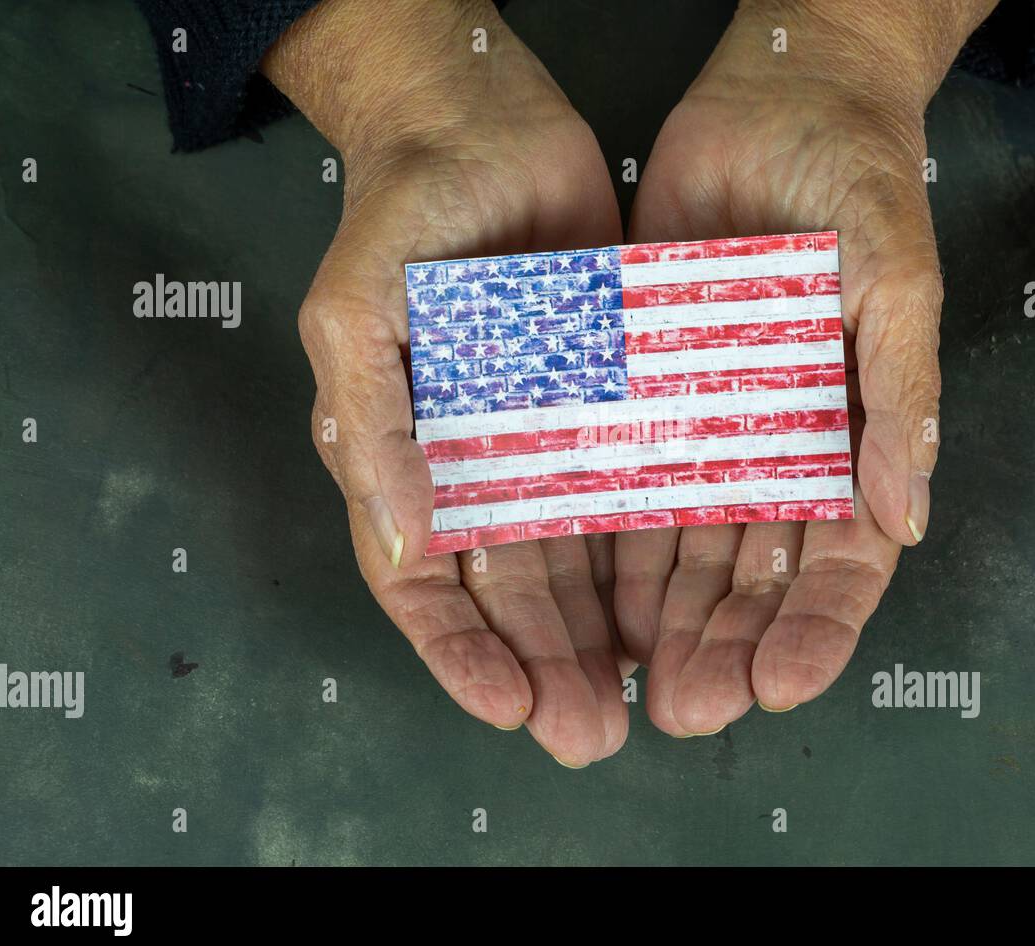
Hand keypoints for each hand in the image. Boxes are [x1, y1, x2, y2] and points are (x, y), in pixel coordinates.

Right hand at [265, 0, 627, 765]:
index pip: (425, 579)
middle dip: (547, 662)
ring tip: (641, 692)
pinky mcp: (611, 404)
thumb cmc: (400, 211)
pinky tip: (678, 600)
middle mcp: (479, 463)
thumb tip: (399, 539)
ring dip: (604, 629)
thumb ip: (370, 423)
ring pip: (579, 556)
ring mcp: (548, 439)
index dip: (459, 652)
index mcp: (404, 457)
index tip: (506, 707)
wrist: (481, 126)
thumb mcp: (356, 311)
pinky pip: (633, 488)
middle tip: (589, 730)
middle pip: (513, 588)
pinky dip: (650, 548)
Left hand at [614, 0, 994, 734]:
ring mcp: (711, 425)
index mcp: (852, 436)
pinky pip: (629, 475)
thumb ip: (901, 400)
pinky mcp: (649, 391)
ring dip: (665, 614)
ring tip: (634, 675)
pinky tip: (592, 592)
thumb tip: (908, 520)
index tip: (784, 685)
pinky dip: (613, 538)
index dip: (819, 627)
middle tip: (691, 708)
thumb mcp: (898, 283)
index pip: (842, 558)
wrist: (782, 100)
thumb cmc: (860, 183)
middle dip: (727, 643)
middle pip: (755, 572)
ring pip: (687, 543)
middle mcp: (778, 446)